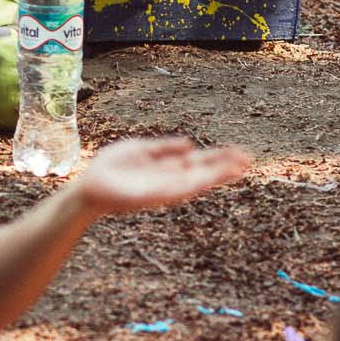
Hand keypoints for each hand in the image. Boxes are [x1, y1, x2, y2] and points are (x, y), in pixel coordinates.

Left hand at [76, 137, 251, 216]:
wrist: (90, 187)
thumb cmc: (112, 168)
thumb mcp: (140, 149)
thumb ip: (164, 148)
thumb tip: (191, 144)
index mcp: (168, 166)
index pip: (200, 161)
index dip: (220, 158)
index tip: (241, 154)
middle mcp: (171, 179)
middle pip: (204, 171)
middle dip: (226, 166)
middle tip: (249, 160)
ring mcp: (164, 189)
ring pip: (197, 181)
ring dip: (217, 176)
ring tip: (238, 169)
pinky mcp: (154, 197)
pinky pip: (179, 189)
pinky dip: (195, 183)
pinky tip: (210, 177)